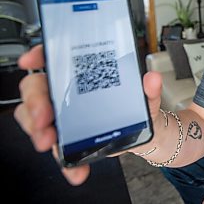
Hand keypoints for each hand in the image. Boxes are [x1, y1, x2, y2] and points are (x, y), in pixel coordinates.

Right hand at [14, 44, 162, 184]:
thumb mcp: (147, 96)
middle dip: (35, 103)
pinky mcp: (69, 137)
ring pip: (35, 117)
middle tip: (44, 119)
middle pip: (38, 88)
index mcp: (85, 73)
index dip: (38, 55)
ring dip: (38, 131)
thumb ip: (150, 88)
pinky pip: (56, 147)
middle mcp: (69, 91)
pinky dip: (63, 161)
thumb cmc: (139, 106)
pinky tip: (75, 169)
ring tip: (51, 144)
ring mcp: (65, 114)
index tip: (31, 62)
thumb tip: (152, 79)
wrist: (146, 134)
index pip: (55, 56)